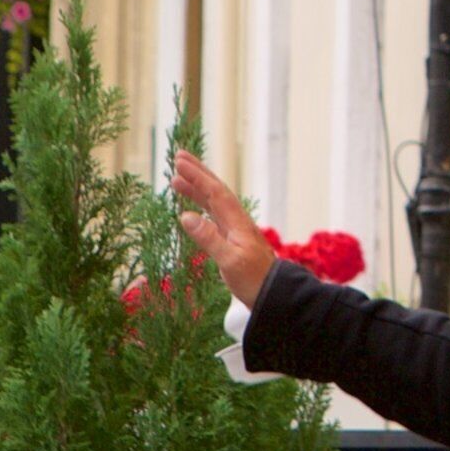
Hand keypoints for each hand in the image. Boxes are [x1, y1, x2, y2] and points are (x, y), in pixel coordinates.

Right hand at [170, 151, 276, 302]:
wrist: (273, 294)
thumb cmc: (253, 280)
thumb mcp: (229, 261)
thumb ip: (208, 238)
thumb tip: (185, 216)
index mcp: (237, 222)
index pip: (215, 192)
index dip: (197, 176)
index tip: (179, 162)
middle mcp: (237, 221)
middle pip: (216, 190)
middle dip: (198, 173)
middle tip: (178, 156)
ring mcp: (235, 230)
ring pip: (213, 202)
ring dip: (196, 188)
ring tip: (177, 179)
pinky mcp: (232, 240)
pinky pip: (214, 216)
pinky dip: (201, 207)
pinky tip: (191, 208)